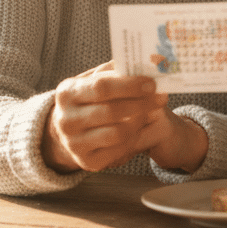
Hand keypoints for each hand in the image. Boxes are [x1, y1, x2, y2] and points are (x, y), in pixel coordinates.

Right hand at [41, 62, 165, 173]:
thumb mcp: (92, 81)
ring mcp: (74, 144)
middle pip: (110, 111)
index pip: (101, 87)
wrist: (69, 130)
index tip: (151, 83)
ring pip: (117, 133)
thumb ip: (114, 72)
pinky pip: (119, 150)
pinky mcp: (87, 162)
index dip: (129, 86)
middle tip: (161, 97)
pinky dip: (135, 136)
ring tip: (152, 111)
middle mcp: (66, 120)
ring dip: (140, 120)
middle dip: (141, 103)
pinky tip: (141, 126)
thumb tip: (143, 65)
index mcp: (66, 93)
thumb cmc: (88, 99)